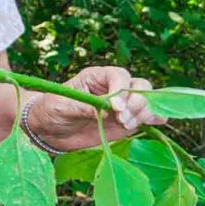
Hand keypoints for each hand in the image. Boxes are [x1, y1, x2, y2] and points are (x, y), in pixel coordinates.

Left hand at [28, 66, 167, 151]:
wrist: (49, 130)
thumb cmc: (51, 110)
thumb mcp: (61, 106)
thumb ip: (84, 106)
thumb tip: (106, 111)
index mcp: (96, 77)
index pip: (119, 75)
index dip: (121, 90)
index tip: (115, 108)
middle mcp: (113, 88)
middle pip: (140, 86)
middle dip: (136, 102)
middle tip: (121, 120)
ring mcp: (122, 105)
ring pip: (146, 101)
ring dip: (142, 113)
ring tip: (124, 125)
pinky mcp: (127, 120)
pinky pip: (148, 116)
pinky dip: (155, 118)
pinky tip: (152, 122)